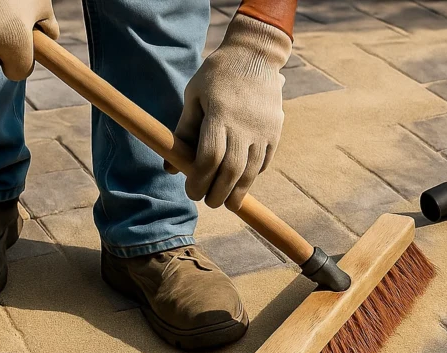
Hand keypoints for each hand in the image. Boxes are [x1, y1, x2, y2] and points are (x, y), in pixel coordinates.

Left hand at [171, 14, 290, 210]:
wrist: (254, 56)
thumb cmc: (216, 76)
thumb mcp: (193, 97)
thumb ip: (183, 132)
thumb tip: (170, 168)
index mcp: (219, 114)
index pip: (210, 158)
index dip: (199, 180)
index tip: (192, 192)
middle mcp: (244, 125)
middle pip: (232, 170)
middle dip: (219, 193)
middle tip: (209, 203)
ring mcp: (263, 130)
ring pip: (251, 171)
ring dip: (239, 192)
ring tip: (229, 203)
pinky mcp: (275, 131)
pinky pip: (264, 162)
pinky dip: (253, 176)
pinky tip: (242, 181)